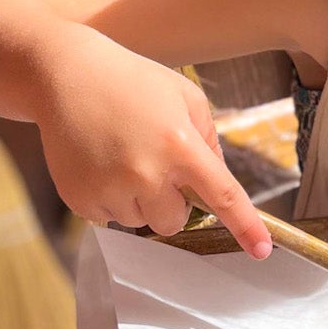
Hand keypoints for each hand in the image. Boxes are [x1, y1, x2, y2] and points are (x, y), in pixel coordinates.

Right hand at [34, 29, 271, 257]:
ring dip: (140, 200)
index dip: (245, 226)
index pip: (222, 195)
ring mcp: (109, 189)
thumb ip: (208, 140)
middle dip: (173, 202)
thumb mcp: (186, 97)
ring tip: (123, 157)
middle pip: (174, 221)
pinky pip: (109, 219)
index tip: (260, 251)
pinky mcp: (80, 199)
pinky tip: (102, 164)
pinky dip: (111, 200)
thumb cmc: (133, 82)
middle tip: (157, 166)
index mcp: (179, 145)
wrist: (66, 77)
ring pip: (140, 222)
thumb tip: (217, 179)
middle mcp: (145, 173)